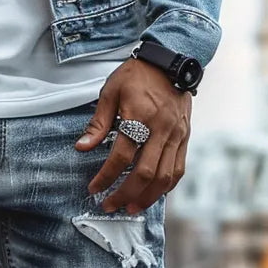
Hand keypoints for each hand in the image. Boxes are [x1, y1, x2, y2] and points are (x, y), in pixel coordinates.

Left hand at [76, 59, 191, 213]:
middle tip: (110, 206)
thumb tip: (82, 148)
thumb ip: (98, 123)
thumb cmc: (137, 75)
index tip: (94, 188)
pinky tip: (152, 195)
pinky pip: (178, 169)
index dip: (106, 176)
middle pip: (145, 173)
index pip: (122, 156)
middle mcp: (161, 128)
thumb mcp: (111, 92)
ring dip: (147, 197)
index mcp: (140, 116)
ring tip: (131, 208)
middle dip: (125, 194)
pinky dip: (165, 186)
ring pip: (165, 176)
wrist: (172, 59)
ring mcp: (177, 135)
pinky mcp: (185, 138)